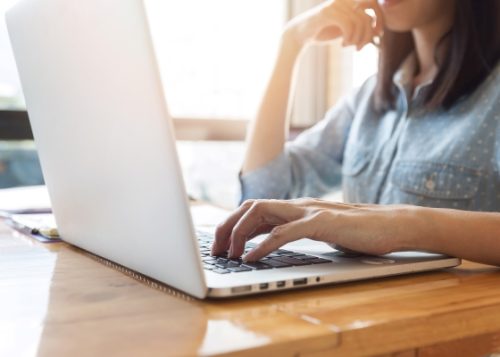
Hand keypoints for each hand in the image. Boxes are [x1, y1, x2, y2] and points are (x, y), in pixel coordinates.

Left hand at [211, 199, 415, 261]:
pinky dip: (264, 244)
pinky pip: (285, 231)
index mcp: (296, 208)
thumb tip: (275, 243)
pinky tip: (252, 258)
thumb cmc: (358, 232)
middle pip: (250, 207)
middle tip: (217, 251)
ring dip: (239, 233)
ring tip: (230, 255)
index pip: (255, 210)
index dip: (233, 226)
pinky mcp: (323, 222)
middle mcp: (298, 205)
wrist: (393, 225)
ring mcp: (309, 211)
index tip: (222, 246)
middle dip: (228, 227)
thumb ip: (300, 232)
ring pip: (261, 212)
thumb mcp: (321, 232)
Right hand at [284, 0, 383, 49]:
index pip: (374, 3)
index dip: (380, 18)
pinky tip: (343, 45)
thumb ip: (361, 28)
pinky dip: (349, 38)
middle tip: (362, 45)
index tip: (378, 33)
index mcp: (349, 1)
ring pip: (360, 22)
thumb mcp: (346, 31)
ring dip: (357, 39)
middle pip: (368, 12)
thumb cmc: (325, 31)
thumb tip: (378, 31)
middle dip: (370, 31)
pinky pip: (348, 25)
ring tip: (348, 46)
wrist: (301, 34)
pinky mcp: (328, 13)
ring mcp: (335, 5)